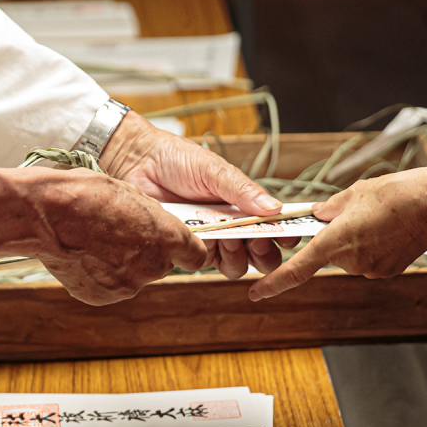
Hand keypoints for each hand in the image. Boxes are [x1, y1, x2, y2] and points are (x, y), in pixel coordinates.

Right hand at [0, 165, 208, 305]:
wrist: (46, 214)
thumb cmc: (87, 195)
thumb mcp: (132, 195)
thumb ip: (154, 220)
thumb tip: (159, 232)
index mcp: (166, 238)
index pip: (197, 257)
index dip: (186, 250)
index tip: (177, 246)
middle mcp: (152, 267)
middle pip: (162, 267)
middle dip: (149, 255)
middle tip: (122, 236)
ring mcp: (126, 285)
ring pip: (135, 277)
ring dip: (123, 265)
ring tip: (97, 243)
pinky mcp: (102, 297)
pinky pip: (110, 288)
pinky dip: (101, 276)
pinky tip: (85, 256)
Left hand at [100, 113, 293, 277]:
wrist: (138, 162)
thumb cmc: (178, 160)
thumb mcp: (216, 170)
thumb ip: (244, 190)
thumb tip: (275, 208)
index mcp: (245, 205)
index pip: (274, 228)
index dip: (285, 236)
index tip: (287, 235)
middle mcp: (231, 226)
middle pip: (261, 257)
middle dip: (264, 253)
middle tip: (255, 238)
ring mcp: (211, 239)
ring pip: (236, 267)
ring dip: (237, 256)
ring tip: (227, 236)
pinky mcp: (187, 247)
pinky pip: (205, 263)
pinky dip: (208, 253)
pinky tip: (204, 236)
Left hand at [248, 169, 426, 300]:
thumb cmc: (394, 194)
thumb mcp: (352, 194)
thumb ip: (327, 210)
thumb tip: (316, 218)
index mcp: (333, 242)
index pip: (295, 270)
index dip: (272, 283)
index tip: (254, 293)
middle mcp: (349, 261)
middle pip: (328, 254)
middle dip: (334, 238)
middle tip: (356, 216)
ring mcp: (368, 269)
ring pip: (349, 257)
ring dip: (355, 241)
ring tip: (378, 220)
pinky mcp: (385, 272)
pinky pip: (368, 260)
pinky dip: (372, 247)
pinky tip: (388, 231)